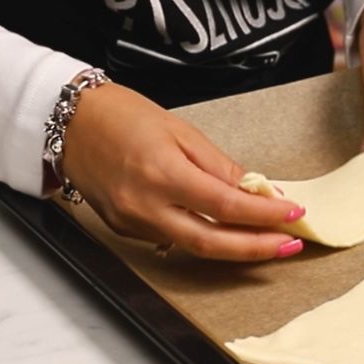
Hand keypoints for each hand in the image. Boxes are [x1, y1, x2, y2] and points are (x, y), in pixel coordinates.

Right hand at [61, 83, 305, 261]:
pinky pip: (171, 240)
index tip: (294, 214)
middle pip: (212, 242)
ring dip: (233, 246)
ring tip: (266, 239)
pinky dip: (203, 237)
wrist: (69, 122)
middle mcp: (146, 205)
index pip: (227, 206)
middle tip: (289, 245)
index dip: (265, 214)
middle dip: (256, 248)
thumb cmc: (122, 115)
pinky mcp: (124, 229)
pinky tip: (223, 231)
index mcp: (163, 174)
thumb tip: (259, 190)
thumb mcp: (182, 130)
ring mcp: (132, 222)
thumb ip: (221, 167)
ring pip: (193, 247)